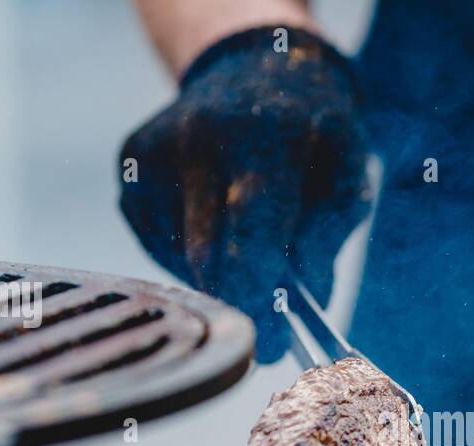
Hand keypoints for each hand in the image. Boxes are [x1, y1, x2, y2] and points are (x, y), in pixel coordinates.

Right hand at [119, 26, 370, 359]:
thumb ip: (324, 242)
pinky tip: (216, 221)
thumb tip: (296, 308)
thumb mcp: (344, 178)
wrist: (253, 70)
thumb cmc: (311, 137)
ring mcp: (154, 157)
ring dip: (220, 276)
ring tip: (250, 239)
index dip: (258, 301)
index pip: (250, 236)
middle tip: (265, 337)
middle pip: (207, 257)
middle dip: (239, 305)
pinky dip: (194, 256)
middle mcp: (195, 142)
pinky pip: (162, 248)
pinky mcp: (130, 174)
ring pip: (183, 260)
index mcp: (261, 138)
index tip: (269, 348)